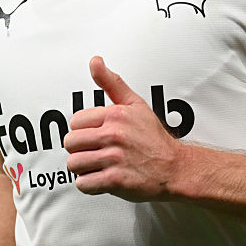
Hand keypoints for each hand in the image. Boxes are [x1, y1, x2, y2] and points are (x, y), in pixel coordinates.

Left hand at [64, 56, 184, 200]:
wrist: (175, 168)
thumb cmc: (153, 137)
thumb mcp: (135, 104)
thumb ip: (111, 82)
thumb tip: (95, 61)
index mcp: (114, 115)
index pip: (74, 122)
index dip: (83, 130)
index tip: (96, 136)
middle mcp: (113, 135)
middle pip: (70, 143)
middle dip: (80, 150)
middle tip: (95, 152)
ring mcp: (114, 158)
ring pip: (74, 164)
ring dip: (83, 168)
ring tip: (98, 166)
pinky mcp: (115, 181)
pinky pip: (84, 184)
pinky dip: (89, 185)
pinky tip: (101, 179)